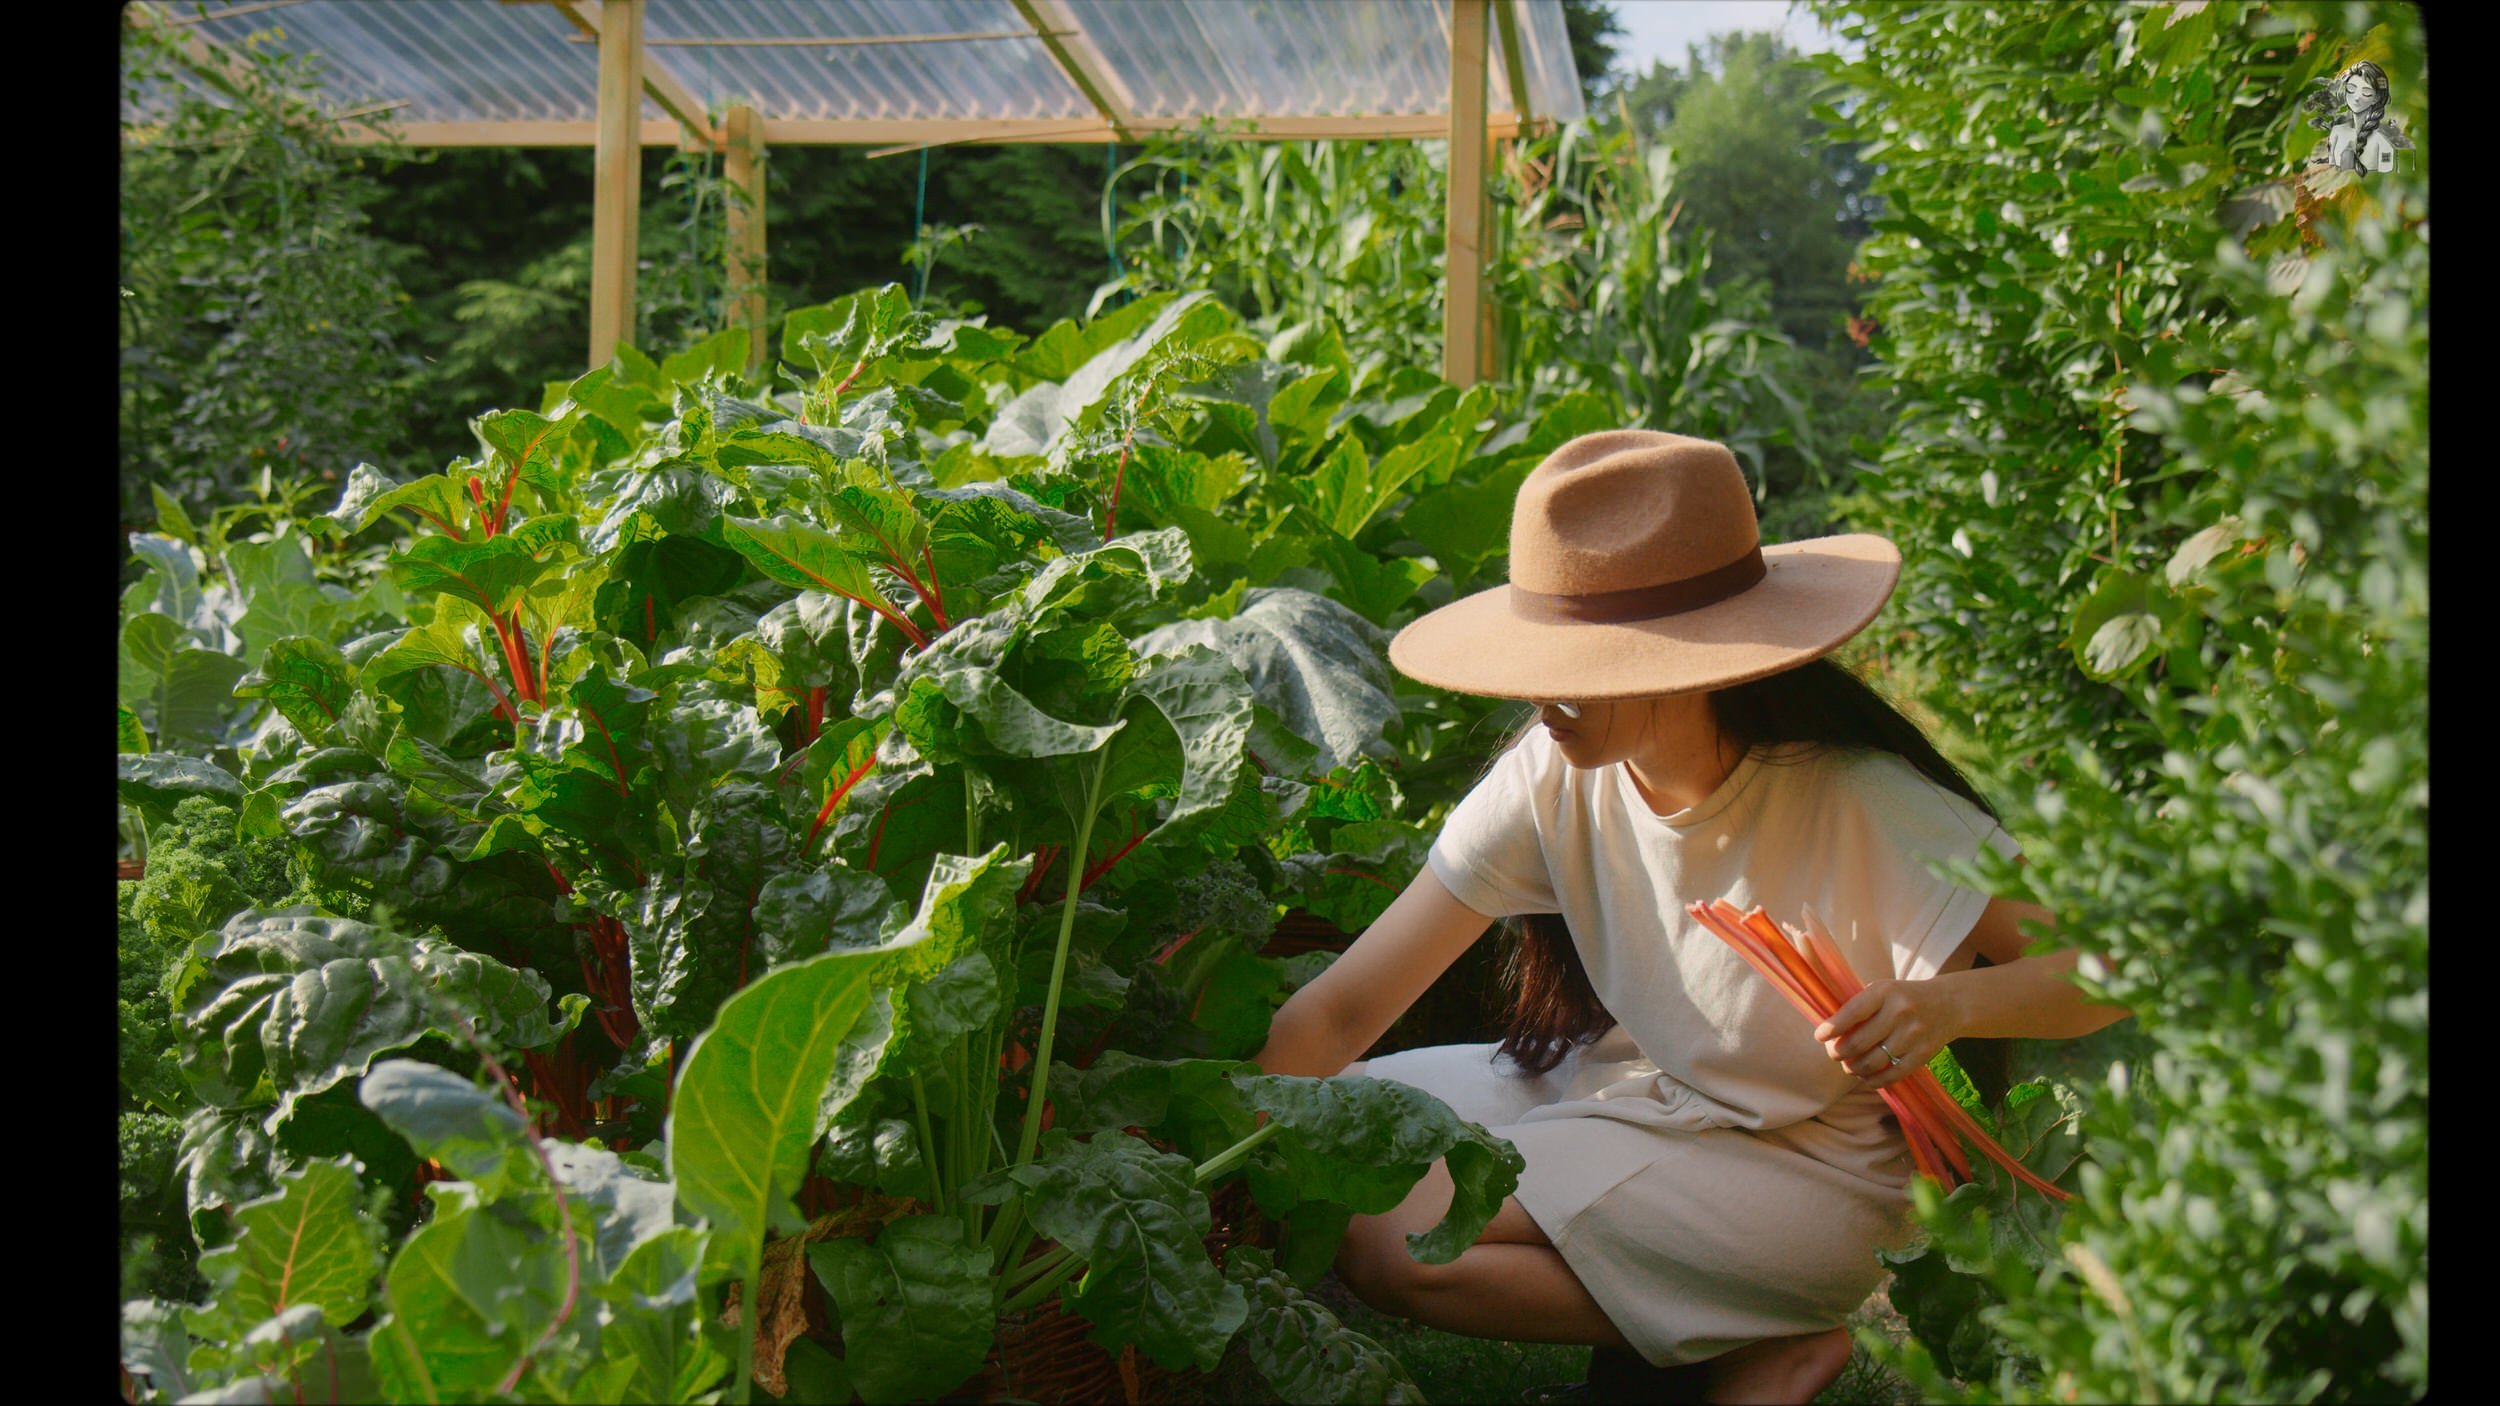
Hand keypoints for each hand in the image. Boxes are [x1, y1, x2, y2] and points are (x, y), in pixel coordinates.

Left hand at [1813, 978, 1958, 1090]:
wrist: (1949, 1004)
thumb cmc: (1903, 998)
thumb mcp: (1883, 990)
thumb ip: (1859, 1006)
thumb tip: (1829, 1031)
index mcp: (1885, 992)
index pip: (1853, 1012)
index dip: (1833, 1027)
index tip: (1820, 1036)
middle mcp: (1900, 1012)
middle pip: (1859, 1042)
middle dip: (1839, 1052)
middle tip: (1834, 1054)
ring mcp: (1913, 1034)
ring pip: (1873, 1062)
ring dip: (1854, 1068)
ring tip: (1849, 1066)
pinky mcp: (1923, 1054)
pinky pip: (1892, 1075)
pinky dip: (1874, 1080)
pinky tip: (1865, 1078)